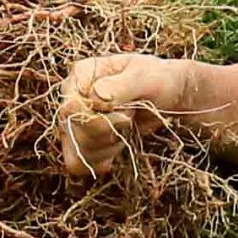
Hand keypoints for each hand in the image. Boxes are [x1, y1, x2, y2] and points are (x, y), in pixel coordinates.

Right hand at [56, 53, 201, 175]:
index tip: (125, 116)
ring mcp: (76, 119)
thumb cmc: (157, 79)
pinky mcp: (84, 138)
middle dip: (106, 134)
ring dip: (106, 147)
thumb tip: (95, 97)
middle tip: (129, 119)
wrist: (168, 94)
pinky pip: (79, 162)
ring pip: (76, 151)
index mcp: (82, 75)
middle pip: (71, 131)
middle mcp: (73, 97)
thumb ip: (120, 86)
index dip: (96, 120)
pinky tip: (119, 145)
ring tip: (126, 128)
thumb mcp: (144, 78)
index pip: (70, 108)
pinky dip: (101, 160)